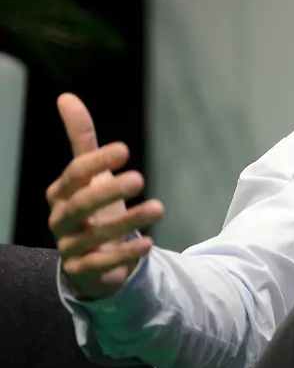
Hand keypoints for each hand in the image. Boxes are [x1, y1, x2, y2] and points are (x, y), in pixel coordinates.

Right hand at [45, 93, 164, 299]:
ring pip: (94, 235)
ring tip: (158, 207)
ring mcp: (70, 247)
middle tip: (139, 178)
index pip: (74, 174)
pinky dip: (124, 255)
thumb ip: (81, 138)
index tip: (125, 149)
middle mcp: (61, 220)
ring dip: (127, 221)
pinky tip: (149, 243)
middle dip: (109, 190)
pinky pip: (102, 264)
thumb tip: (66, 97)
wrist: (92, 256)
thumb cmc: (93, 207)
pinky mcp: (84, 271)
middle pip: (80, 205)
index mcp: (61, 193)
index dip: (96, 161)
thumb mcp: (90, 174)